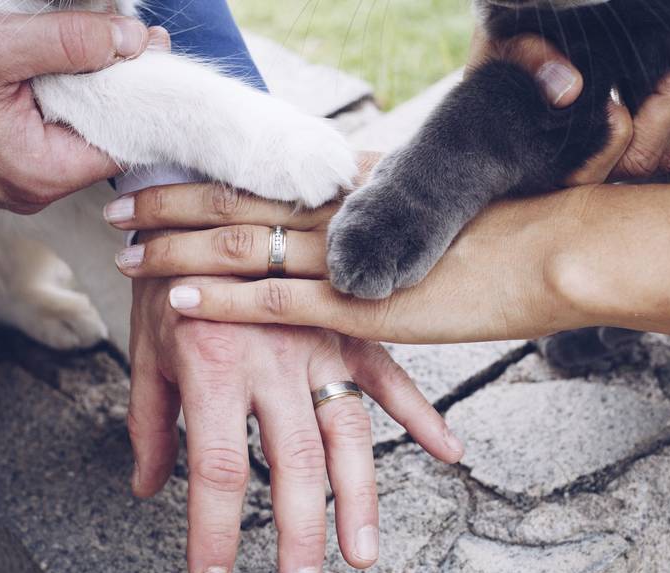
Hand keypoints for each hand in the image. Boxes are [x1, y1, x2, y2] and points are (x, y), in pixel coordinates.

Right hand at [0, 13, 167, 212]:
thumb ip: (68, 42)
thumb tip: (131, 41)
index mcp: (45, 172)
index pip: (126, 141)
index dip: (142, 95)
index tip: (152, 54)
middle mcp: (41, 189)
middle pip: (107, 139)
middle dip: (121, 91)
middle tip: (130, 43)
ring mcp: (26, 182)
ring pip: (81, 136)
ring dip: (93, 94)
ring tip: (99, 52)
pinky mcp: (11, 169)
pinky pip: (55, 137)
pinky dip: (66, 105)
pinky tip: (65, 74)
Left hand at [108, 166, 581, 342]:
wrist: (553, 249)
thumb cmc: (503, 234)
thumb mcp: (429, 214)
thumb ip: (380, 224)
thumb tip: (352, 231)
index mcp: (355, 186)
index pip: (263, 175)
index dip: (204, 177)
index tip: (158, 178)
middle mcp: (340, 210)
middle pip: (236, 200)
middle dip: (168, 207)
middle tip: (116, 209)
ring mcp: (346, 254)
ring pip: (241, 244)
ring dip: (178, 250)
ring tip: (127, 252)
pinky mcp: (361, 301)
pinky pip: (277, 299)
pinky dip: (223, 301)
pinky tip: (179, 301)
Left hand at [126, 273, 462, 572]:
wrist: (206, 194)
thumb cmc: (169, 277)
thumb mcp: (147, 348)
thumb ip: (149, 422)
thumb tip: (147, 488)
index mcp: (213, 365)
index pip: (213, 468)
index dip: (211, 533)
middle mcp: (271, 359)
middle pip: (291, 461)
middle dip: (298, 533)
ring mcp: (318, 340)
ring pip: (346, 429)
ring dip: (356, 495)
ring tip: (362, 551)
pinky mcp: (347, 325)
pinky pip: (389, 373)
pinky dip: (420, 413)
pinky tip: (448, 451)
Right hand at [481, 34, 669, 183]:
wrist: (492, 102)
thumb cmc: (499, 77)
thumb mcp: (501, 56)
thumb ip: (528, 60)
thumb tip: (571, 86)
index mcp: (551, 158)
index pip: (597, 156)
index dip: (617, 131)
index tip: (619, 100)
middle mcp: (587, 173)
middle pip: (643, 160)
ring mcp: (617, 167)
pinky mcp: (639, 155)